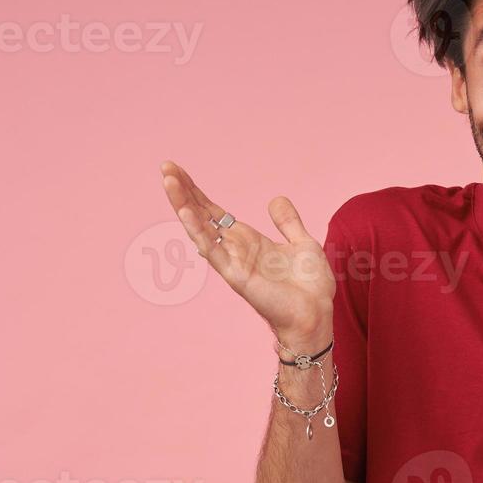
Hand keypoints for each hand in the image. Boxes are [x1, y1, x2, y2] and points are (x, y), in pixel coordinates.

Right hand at [160, 160, 334, 344]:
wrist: (317, 315)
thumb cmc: (310, 287)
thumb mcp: (302, 243)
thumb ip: (288, 222)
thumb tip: (275, 199)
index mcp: (249, 241)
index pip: (215, 212)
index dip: (197, 192)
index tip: (178, 170)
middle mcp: (236, 250)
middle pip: (202, 216)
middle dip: (183, 192)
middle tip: (165, 167)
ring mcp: (233, 262)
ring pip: (201, 229)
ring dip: (183, 204)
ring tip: (168, 181)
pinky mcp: (236, 276)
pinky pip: (213, 251)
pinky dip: (199, 232)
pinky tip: (186, 212)